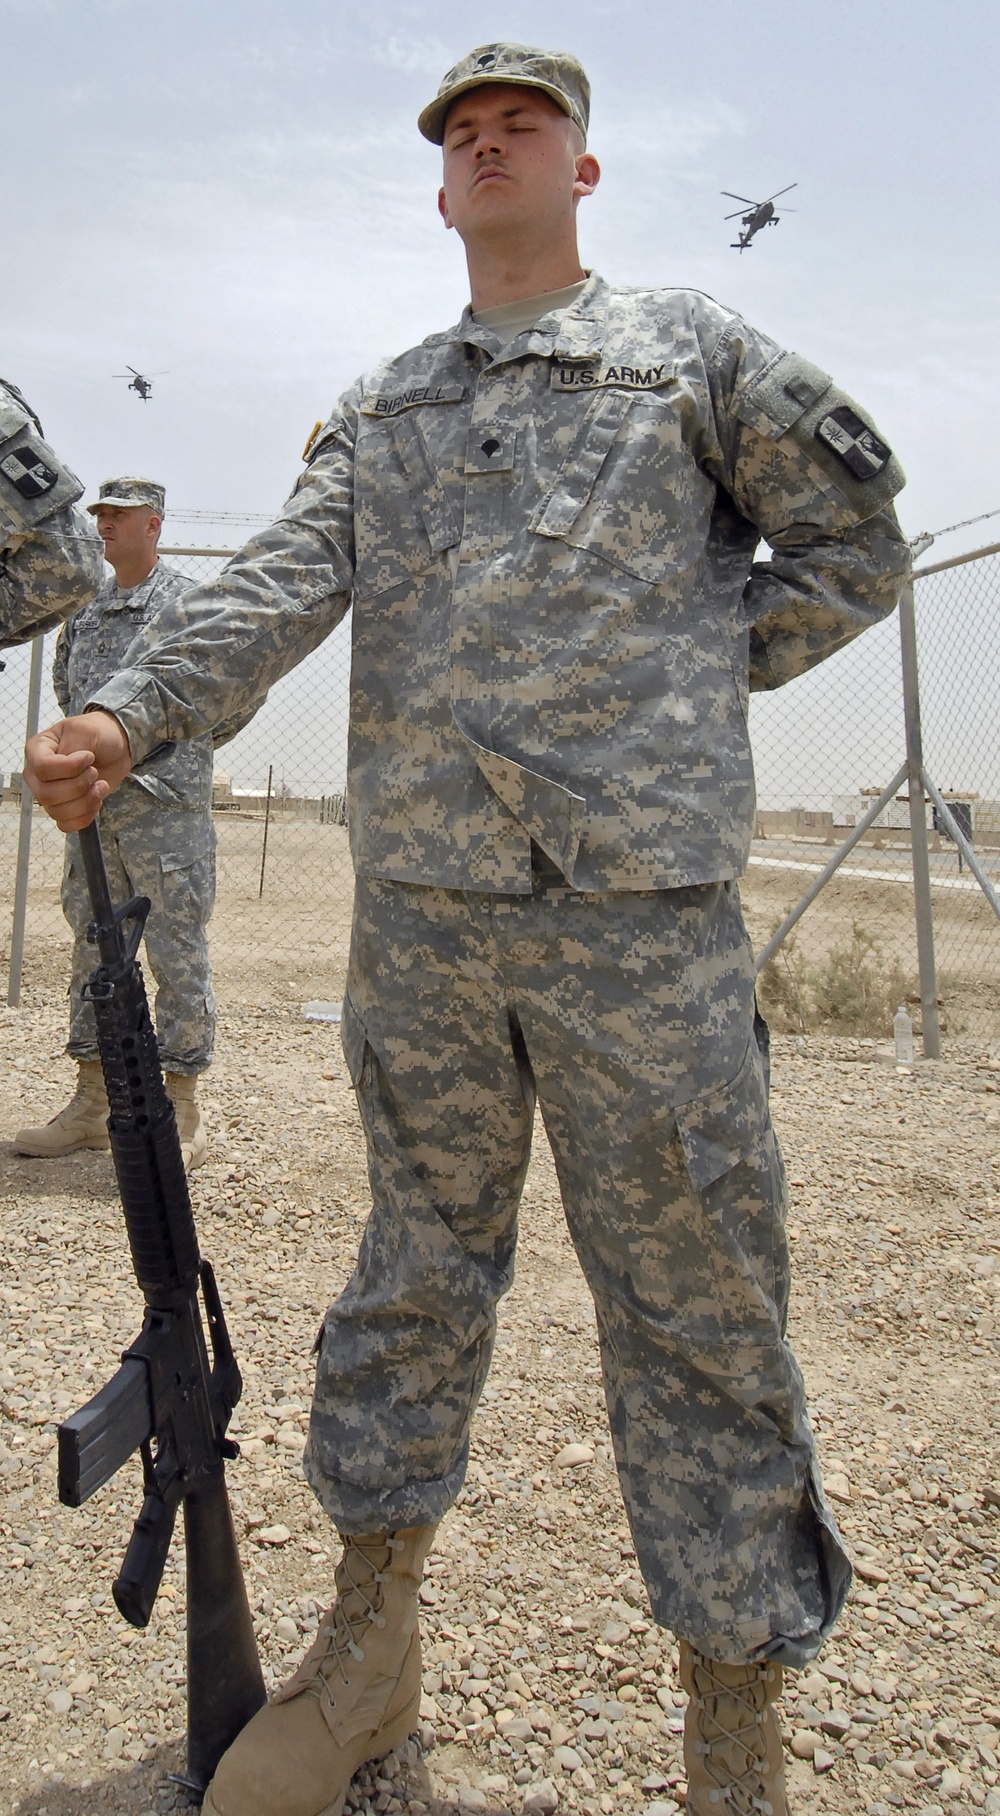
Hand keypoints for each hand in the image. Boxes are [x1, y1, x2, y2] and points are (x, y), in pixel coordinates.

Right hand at [24, 711, 132, 829]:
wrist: (115, 747)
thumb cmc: (97, 733)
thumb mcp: (85, 730)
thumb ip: (73, 747)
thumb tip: (68, 767)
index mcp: (37, 750)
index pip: (42, 768)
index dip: (69, 768)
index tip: (89, 757)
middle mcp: (37, 774)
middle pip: (46, 794)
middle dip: (79, 786)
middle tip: (95, 772)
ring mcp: (49, 793)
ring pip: (57, 812)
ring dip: (85, 801)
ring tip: (101, 785)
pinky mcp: (64, 808)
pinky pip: (66, 824)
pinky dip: (85, 816)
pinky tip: (96, 800)